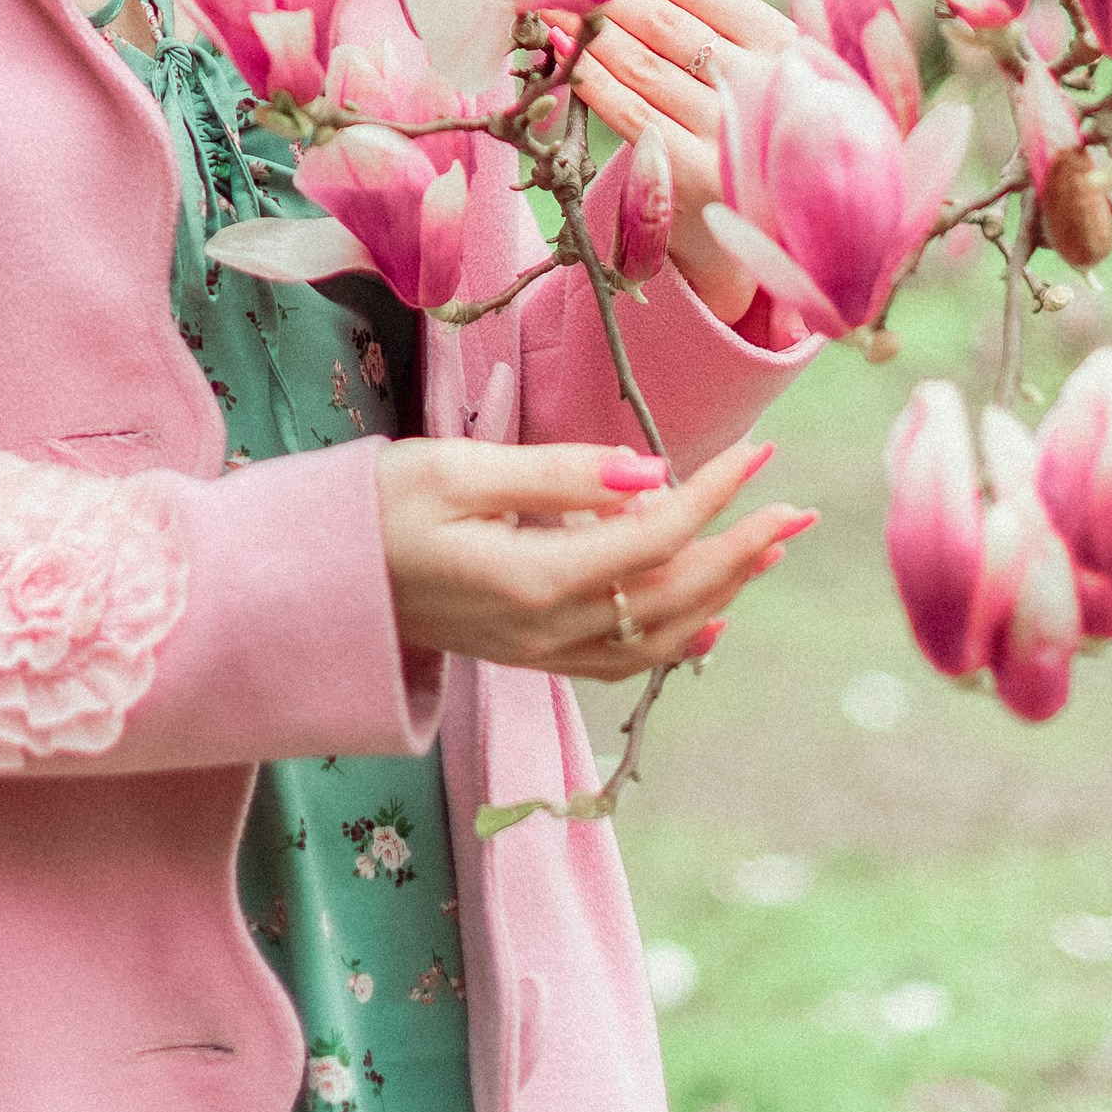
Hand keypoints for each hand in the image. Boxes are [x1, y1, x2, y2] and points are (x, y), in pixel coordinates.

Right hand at [374, 431, 813, 679]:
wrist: (316, 586)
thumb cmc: (374, 512)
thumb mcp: (458, 471)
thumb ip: (557, 474)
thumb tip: (651, 474)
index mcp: (531, 580)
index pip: (652, 538)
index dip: (714, 496)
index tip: (758, 452)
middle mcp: (546, 630)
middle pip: (671, 596)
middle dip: (740, 549)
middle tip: (795, 506)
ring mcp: (539, 652)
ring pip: (655, 634)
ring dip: (720, 591)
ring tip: (767, 548)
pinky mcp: (529, 655)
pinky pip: (620, 659)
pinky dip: (673, 637)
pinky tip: (704, 619)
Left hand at [570, 0, 799, 328]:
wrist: (767, 230)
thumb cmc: (750, 122)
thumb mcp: (750, 57)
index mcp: (785, 44)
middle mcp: (763, 85)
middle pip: (662, 21)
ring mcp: (728, 133)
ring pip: (639, 64)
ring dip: (583, 29)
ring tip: (542, 1)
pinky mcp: (692, 176)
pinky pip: (628, 113)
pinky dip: (589, 79)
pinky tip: (561, 54)